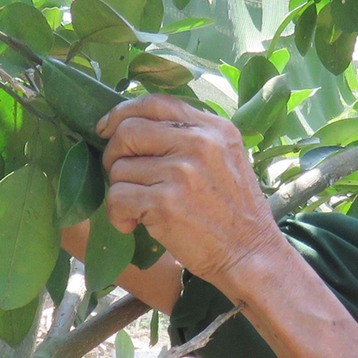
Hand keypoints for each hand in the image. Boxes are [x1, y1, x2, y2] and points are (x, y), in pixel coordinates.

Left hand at [97, 95, 289, 297]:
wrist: (250, 255)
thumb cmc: (234, 213)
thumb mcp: (225, 159)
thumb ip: (191, 138)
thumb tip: (133, 127)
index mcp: (214, 128)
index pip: (155, 103)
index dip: (122, 112)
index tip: (106, 129)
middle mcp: (199, 143)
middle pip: (128, 130)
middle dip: (113, 155)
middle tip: (122, 179)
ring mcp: (182, 172)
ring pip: (119, 168)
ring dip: (120, 192)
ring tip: (138, 210)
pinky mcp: (166, 202)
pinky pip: (117, 197)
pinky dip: (117, 215)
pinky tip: (132, 225)